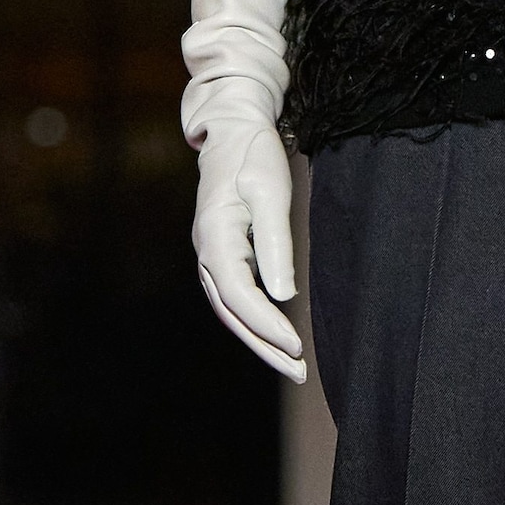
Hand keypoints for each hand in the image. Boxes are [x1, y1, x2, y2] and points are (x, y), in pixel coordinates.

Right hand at [192, 94, 305, 382]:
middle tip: (298, 371)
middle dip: (264, 346)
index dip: (265, 324)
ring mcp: (210, 256)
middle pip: (231, 313)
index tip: (295, 347)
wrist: (233, 132)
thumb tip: (284, 295)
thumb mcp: (270, 191)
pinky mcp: (222, 256)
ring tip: (292, 365)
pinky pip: (235, 298)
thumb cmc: (254, 157)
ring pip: (231, 310)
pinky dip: (254, 322)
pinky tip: (277, 336)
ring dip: (259, 340)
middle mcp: (206, 252)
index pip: (238, 294)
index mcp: (214, 236)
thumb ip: (275, 243)